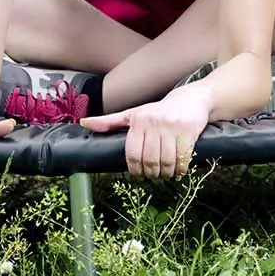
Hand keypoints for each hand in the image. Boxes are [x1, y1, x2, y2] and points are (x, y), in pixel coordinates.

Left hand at [80, 84, 210, 179]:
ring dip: (166, 174)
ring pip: (166, 162)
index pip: (133, 154)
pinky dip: (180, 170)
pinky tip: (178, 170)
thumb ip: (110, 121)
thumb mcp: (133, 114)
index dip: (135, 170)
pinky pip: (182, 159)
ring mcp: (172, 126)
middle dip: (152, 173)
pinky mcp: (188, 131)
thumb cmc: (159, 110)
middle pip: (150, 160)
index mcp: (138, 119)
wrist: (190, 99)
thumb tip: (84, 123)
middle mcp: (154, 122)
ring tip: (166, 174)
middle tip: (154, 175)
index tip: (139, 175)